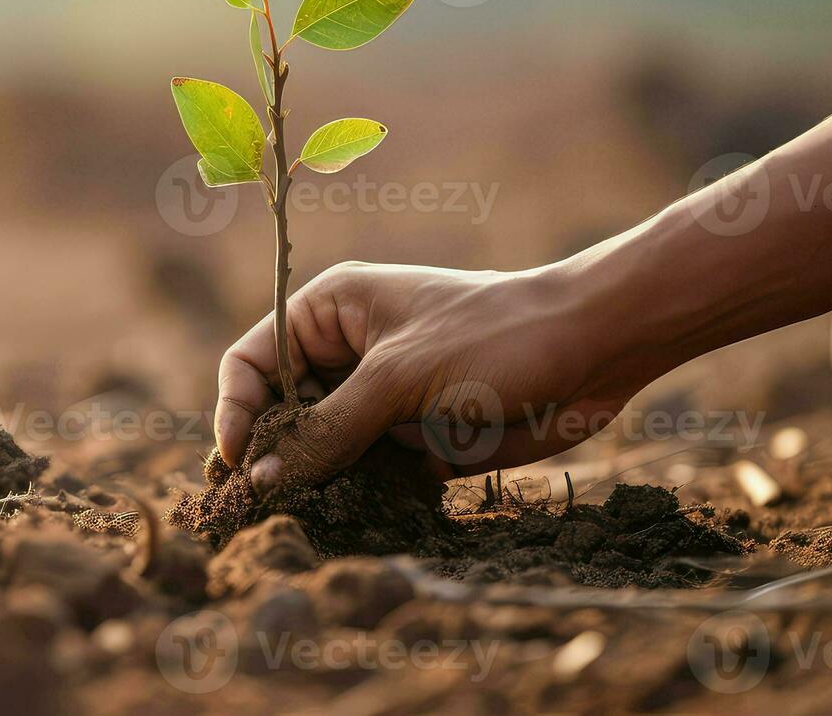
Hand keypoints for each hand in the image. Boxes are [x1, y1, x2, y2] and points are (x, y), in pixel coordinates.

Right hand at [215, 260, 655, 496]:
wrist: (595, 350)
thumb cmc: (495, 336)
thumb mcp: (400, 378)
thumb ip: (330, 431)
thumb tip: (261, 479)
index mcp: (330, 311)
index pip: (253, 361)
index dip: (236, 410)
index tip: (236, 463)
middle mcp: (348, 352)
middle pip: (281, 410)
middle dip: (268, 456)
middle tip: (253, 507)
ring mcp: (381, 397)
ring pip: (321, 448)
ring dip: (310, 482)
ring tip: (295, 521)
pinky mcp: (414, 438)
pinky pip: (365, 473)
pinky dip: (354, 498)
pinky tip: (346, 521)